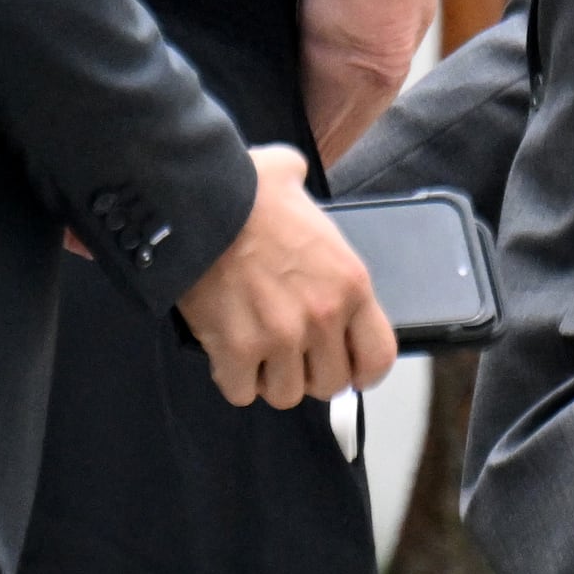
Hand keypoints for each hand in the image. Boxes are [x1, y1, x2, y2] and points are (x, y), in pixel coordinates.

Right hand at [173, 147, 397, 407]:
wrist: (195, 201)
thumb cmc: (243, 189)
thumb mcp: (295, 182)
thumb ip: (307, 198)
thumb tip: (294, 180)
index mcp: (349, 283)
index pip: (378, 357)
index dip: (361, 370)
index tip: (346, 367)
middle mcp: (322, 317)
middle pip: (329, 383)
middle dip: (309, 372)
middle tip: (289, 351)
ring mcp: (280, 337)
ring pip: (285, 394)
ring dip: (269, 377)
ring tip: (255, 348)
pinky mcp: (237, 350)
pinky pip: (241, 391)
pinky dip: (232, 377)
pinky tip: (226, 352)